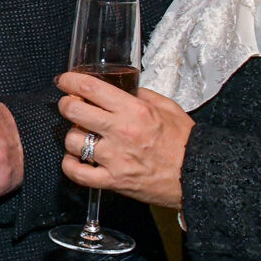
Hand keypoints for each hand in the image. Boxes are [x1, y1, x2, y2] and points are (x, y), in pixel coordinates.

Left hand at [55, 71, 193, 210]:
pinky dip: (70, 165)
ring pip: (71, 141)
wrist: (197, 174)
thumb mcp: (167, 107)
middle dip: (66, 105)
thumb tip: (121, 89)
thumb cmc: (184, 141)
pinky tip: (75, 159)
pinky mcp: (113, 180)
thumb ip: (141, 95)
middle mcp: (120, 131)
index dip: (70, 81)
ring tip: (80, 136)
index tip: (64, 81)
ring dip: (71, 136)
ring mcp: (114, 158)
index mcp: (134, 110)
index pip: (90, 88)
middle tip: (69, 105)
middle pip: (73, 111)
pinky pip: (77, 173)